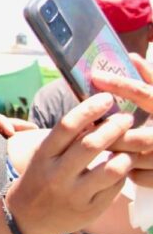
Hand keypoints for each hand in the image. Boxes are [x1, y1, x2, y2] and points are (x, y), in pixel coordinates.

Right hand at [5, 93, 134, 233]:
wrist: (27, 217)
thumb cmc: (39, 177)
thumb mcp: (42, 155)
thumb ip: (65, 138)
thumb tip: (95, 113)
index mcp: (43, 156)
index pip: (67, 126)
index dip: (89, 109)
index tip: (107, 98)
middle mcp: (57, 175)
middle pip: (91, 145)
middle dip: (114, 127)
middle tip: (127, 118)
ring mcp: (74, 195)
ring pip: (110, 169)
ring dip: (126, 153)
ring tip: (131, 145)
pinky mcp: (90, 210)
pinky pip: (115, 188)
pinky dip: (123, 172)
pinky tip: (123, 165)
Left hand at [91, 54, 152, 185]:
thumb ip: (151, 79)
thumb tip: (131, 57)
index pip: (146, 94)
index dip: (120, 84)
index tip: (95, 76)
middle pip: (137, 135)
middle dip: (109, 131)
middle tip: (87, 125)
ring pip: (133, 157)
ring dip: (111, 150)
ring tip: (90, 143)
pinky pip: (137, 176)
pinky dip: (120, 168)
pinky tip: (108, 161)